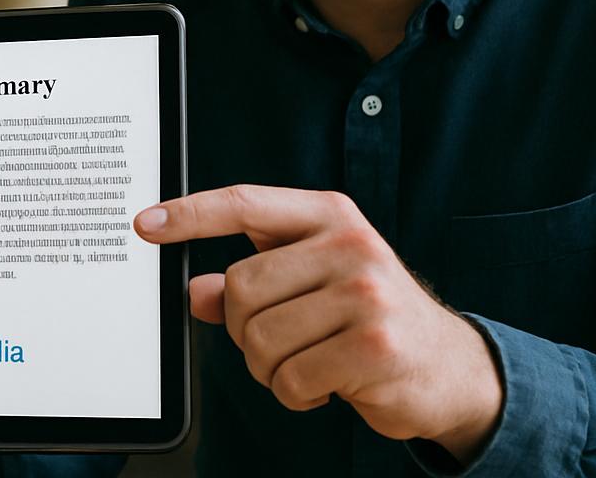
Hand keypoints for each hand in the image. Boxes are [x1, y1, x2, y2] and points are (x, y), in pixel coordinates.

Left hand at [135, 186, 501, 462]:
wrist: (449, 366)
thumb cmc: (368, 316)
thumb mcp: (313, 283)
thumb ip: (254, 280)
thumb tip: (194, 291)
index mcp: (329, 216)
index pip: (245, 203)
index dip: (190, 214)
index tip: (145, 225)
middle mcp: (349, 245)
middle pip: (240, 287)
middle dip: (243, 329)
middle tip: (277, 342)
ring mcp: (366, 294)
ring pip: (260, 337)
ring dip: (269, 367)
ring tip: (306, 362)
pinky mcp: (374, 347)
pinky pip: (291, 377)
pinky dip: (295, 392)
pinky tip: (327, 384)